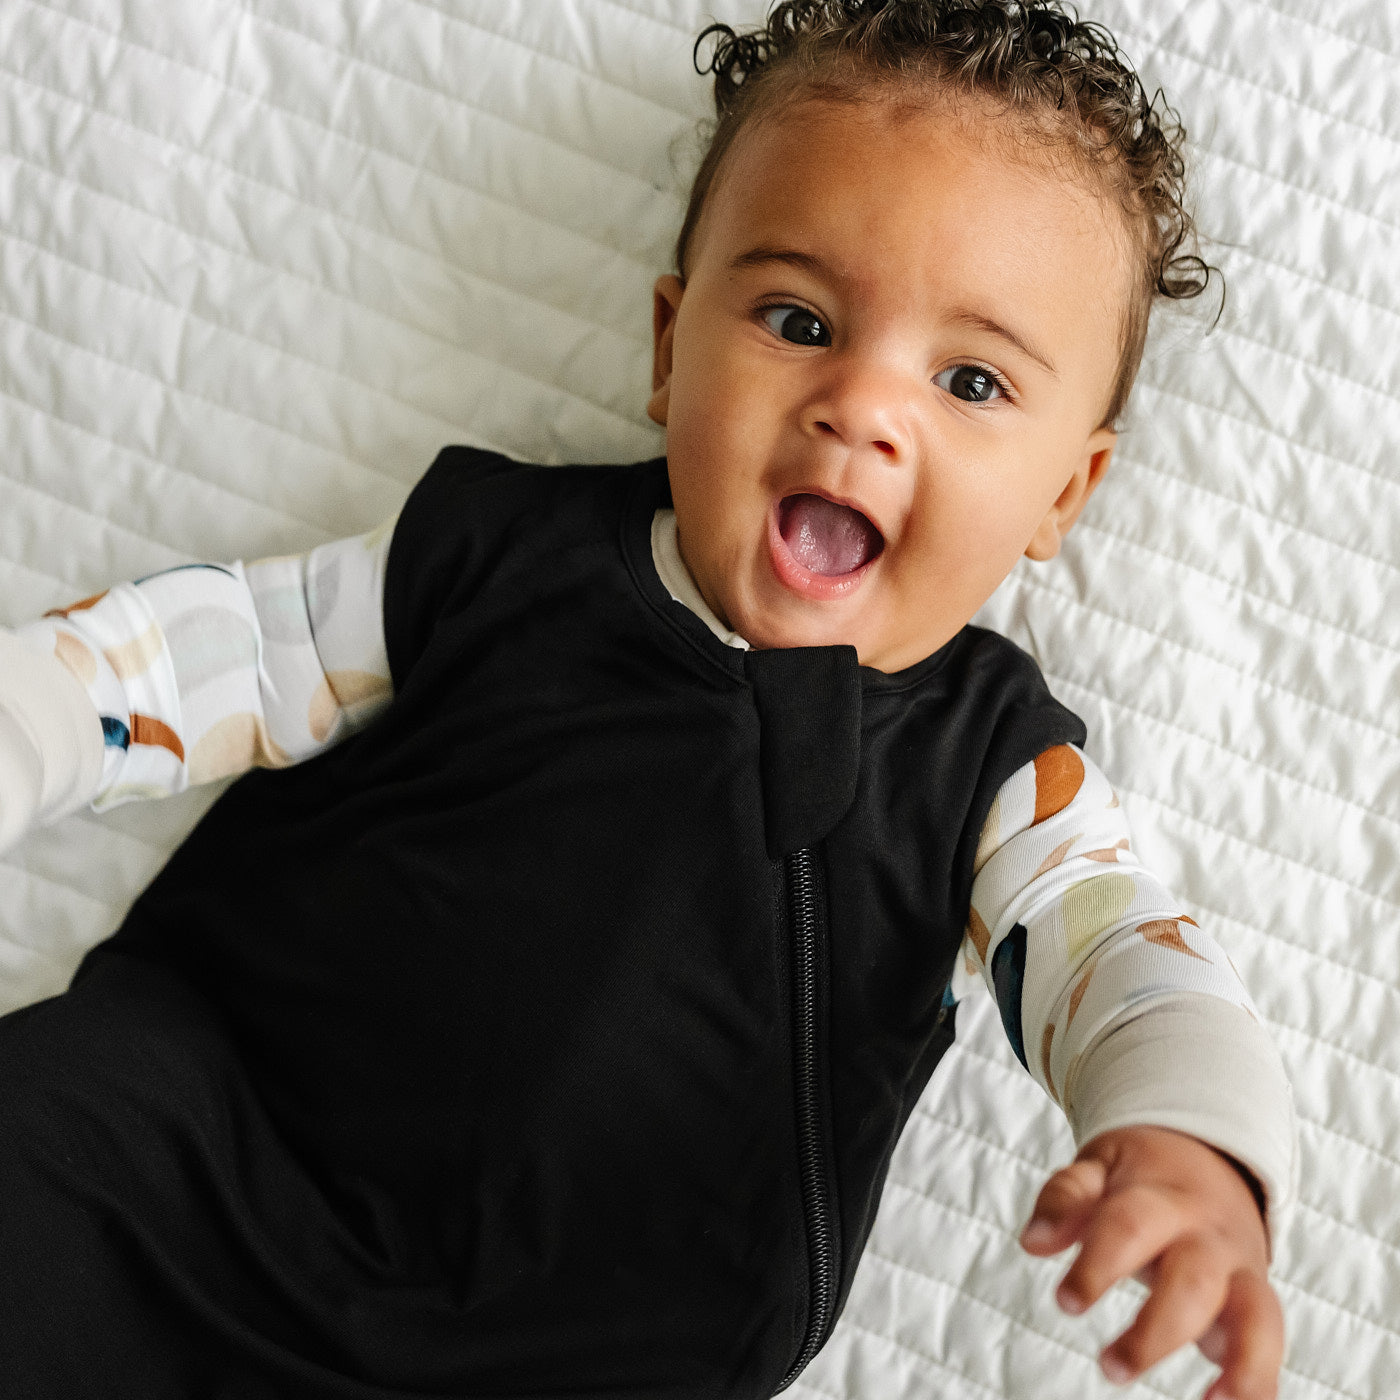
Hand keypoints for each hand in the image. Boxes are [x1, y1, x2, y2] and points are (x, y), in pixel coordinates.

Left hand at [1019, 1125, 1282, 1399]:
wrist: (1208, 1154)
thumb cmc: (1140, 1175)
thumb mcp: (1098, 1166)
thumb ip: (1065, 1198)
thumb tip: (1031, 1242)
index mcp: (1160, 1197)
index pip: (1129, 1228)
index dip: (1098, 1266)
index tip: (1066, 1303)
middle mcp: (1206, 1235)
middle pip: (1193, 1280)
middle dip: (1155, 1331)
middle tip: (1110, 1368)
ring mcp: (1239, 1267)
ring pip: (1252, 1313)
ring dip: (1236, 1364)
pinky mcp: (1257, 1298)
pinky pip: (1272, 1340)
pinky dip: (1259, 1378)